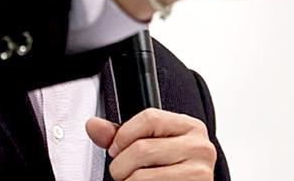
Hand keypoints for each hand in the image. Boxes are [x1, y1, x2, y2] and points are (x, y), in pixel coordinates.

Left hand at [85, 109, 215, 180]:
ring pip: (141, 176)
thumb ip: (123, 135)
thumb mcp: (153, 146)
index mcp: (190, 127)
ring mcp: (198, 172)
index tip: (116, 149)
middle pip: (142, 148)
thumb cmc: (172, 172)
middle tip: (123, 173)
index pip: (150, 118)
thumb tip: (94, 125)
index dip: (124, 135)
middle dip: (121, 165)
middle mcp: (199, 147)